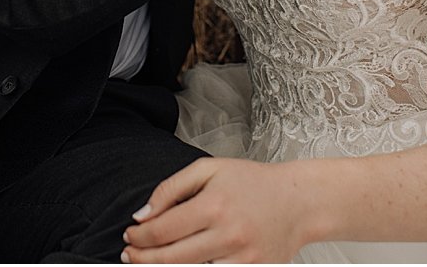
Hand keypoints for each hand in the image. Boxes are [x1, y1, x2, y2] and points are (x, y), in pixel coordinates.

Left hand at [121, 157, 322, 263]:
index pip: (163, 230)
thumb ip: (171, 189)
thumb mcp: (209, 169)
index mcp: (214, 205)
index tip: (129, 235)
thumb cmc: (252, 182)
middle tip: (129, 255)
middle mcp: (228, 234)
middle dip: (143, 259)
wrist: (298, 201)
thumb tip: (142, 215)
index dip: (139, 237)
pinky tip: (182, 264)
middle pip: (171, 259)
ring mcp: (242, 258)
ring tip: (150, 262)